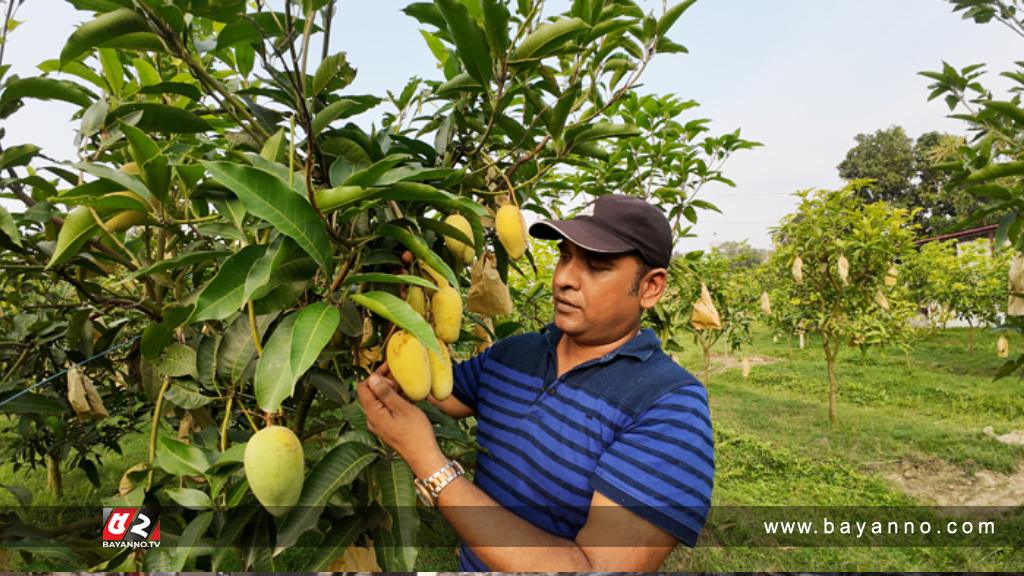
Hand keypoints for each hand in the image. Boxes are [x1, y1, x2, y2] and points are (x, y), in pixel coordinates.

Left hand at [356, 362, 445, 476]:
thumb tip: (371, 378)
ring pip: (379, 401)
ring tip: (406, 388)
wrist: (423, 456)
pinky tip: (406, 400)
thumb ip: (385, 393)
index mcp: (373, 412)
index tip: (390, 369)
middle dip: (384, 383)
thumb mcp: (402, 408)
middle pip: (370, 393)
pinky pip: (385, 410)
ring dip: (390, 392)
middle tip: (402, 380)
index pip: (363, 387)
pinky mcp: (386, 428)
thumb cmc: (416, 432)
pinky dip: (393, 401)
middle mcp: (371, 419)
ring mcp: (378, 425)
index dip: (375, 375)